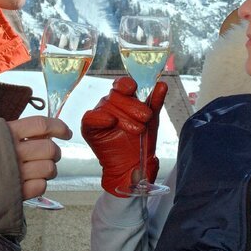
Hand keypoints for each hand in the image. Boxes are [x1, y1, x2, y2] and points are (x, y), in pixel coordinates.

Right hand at [7, 116, 71, 200]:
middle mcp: (14, 151)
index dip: (59, 127)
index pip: (42, 124)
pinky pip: (41, 186)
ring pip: (49, 168)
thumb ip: (14, 132)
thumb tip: (42, 132)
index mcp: (8, 132)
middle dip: (55, 153)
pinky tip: (30, 182)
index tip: (66, 133)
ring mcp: (15, 173)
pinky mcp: (15, 192)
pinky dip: (40, 184)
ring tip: (38, 170)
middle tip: (49, 156)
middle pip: (50, 148)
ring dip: (49, 169)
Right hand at [81, 76, 167, 196]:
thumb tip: (162, 84)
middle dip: (132, 106)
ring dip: (124, 116)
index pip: (121, 84)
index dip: (126, 84)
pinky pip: (90, 118)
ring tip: (138, 129)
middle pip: (115, 95)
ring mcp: (99, 115)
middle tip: (146, 118)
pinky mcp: (89, 128)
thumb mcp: (152, 121)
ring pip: (106, 105)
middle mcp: (110, 104)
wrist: (133, 165)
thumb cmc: (141, 141)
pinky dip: (100, 118)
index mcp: (123, 99)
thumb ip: (155, 102)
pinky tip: (111, 121)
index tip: (133, 88)